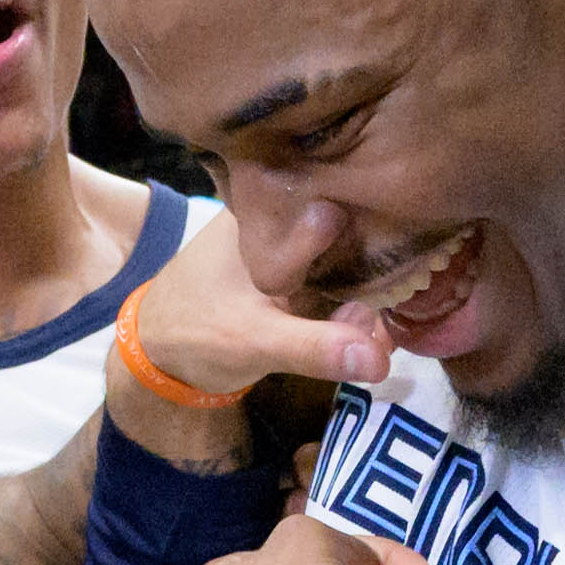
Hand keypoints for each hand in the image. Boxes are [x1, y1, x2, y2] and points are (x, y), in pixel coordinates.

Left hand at [112, 209, 390, 460]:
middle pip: (348, 230)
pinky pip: (332, 276)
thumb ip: (315, 346)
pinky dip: (350, 300)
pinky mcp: (290, 270)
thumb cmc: (194, 333)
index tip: (409, 270)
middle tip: (399, 315)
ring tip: (385, 332)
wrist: (155, 356)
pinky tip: (368, 328)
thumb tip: (381, 360)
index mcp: (264, 211)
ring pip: (344, 256)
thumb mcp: (254, 340)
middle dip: (381, 270)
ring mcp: (286, 242)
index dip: (381, 233)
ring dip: (368, 290)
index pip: (340, 204)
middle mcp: (278, 215)